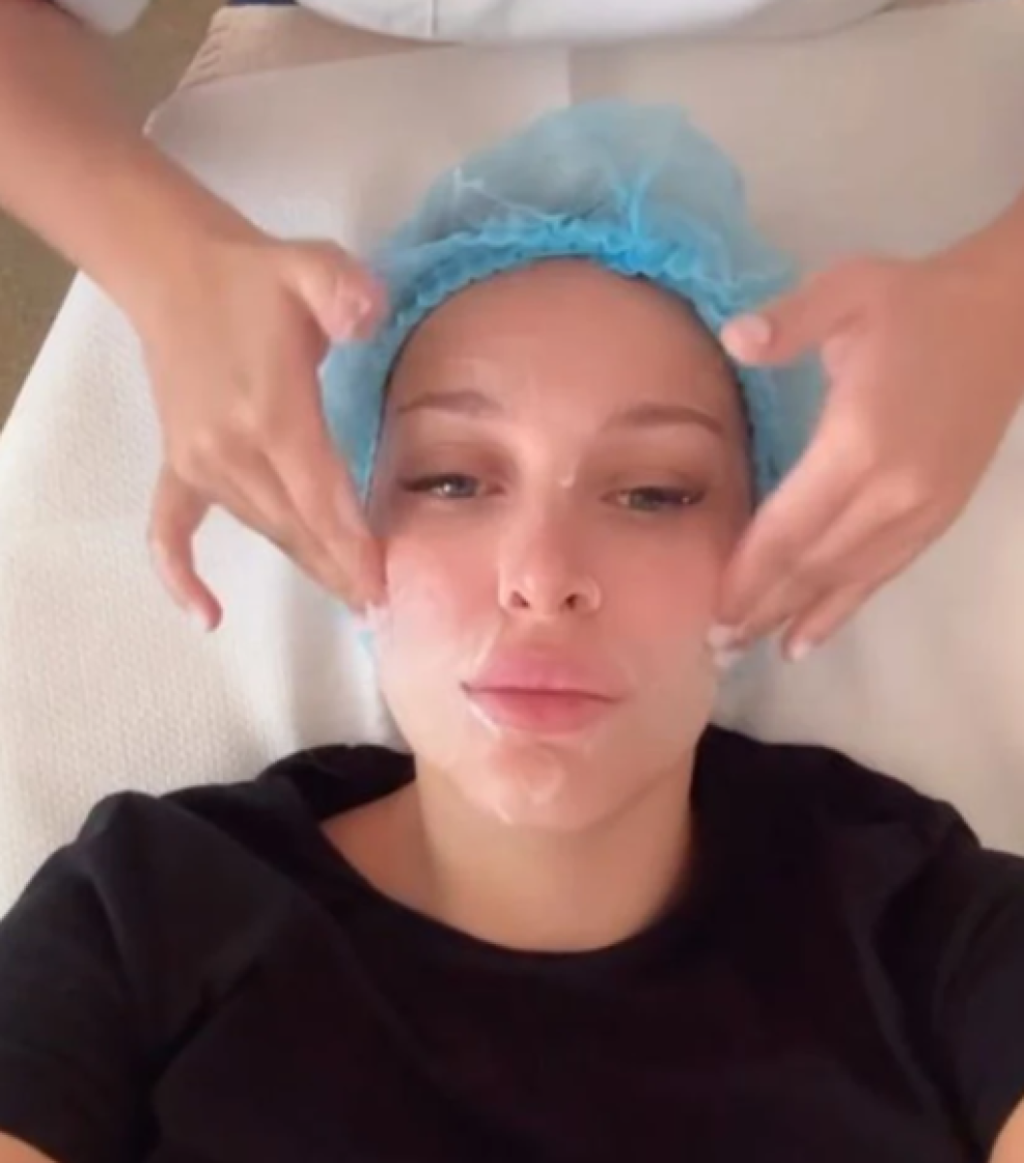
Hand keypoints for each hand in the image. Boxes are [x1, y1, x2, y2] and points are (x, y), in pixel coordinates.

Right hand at [140, 232, 386, 630]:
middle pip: (296, 527)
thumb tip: (366, 317)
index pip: (321, 498)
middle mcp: (232, 452)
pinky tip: (208, 615)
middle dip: (340, 569)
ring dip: (305, 565)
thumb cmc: (257, 277)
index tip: (381, 589)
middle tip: (381, 607)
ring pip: (262, 530)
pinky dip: (183, 574)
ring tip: (347, 597)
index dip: (353, 546)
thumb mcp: (312, 268)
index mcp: (270, 414)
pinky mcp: (178, 465)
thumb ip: (344, 289)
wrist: (175, 271)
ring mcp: (199, 464)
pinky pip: (172, 531)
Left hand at [716, 243, 1023, 660]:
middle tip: (713, 644)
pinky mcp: (938, 517)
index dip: (748, 570)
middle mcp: (891, 491)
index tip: (708, 605)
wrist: (1007, 318)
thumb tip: (733, 338)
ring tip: (743, 650)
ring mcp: (920, 510)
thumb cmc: (914, 304)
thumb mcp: (848, 290)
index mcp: (859, 442)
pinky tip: (805, 640)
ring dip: (791, 618)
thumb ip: (789, 321)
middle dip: (759, 607)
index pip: (789, 525)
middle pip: (811, 564)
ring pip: (844, 579)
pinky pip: (881, 576)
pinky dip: (841, 611)